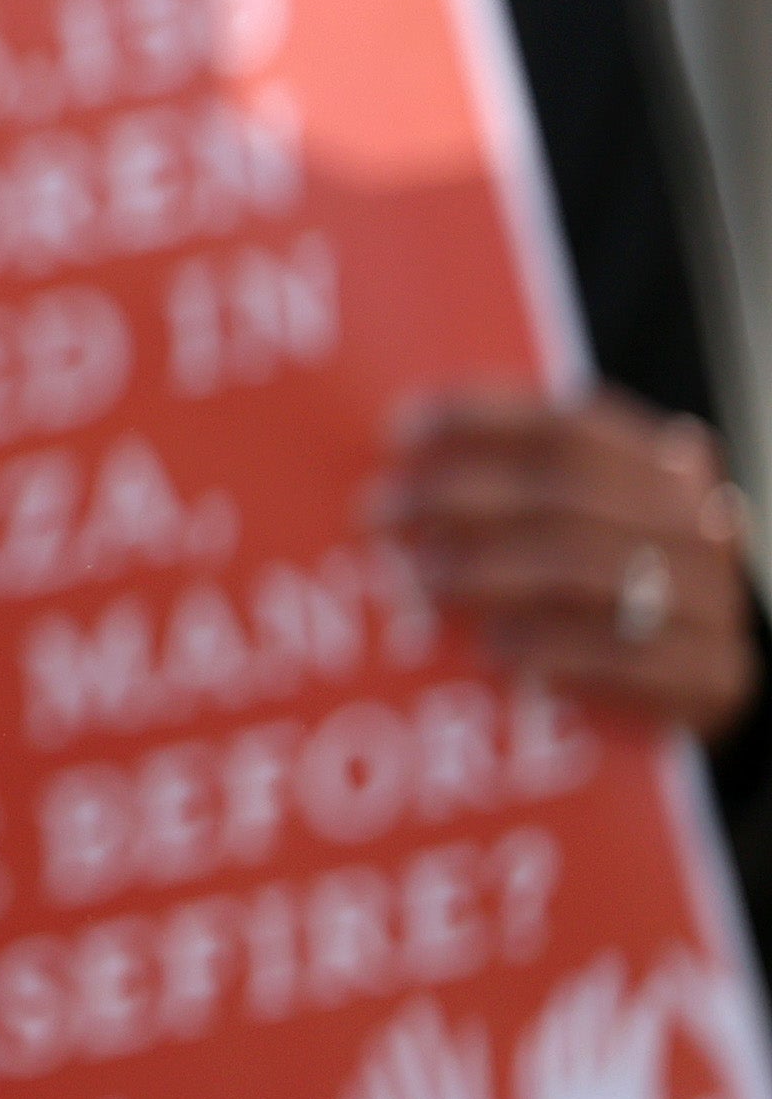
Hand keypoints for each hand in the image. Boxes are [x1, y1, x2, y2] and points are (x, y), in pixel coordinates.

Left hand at [373, 387, 756, 735]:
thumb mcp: (574, 521)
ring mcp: (717, 600)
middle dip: (462, 496)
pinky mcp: (716, 676)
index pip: (570, 426)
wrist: (696, 678)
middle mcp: (701, 524)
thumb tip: (401, 457)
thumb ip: (518, 484)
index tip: (400, 434)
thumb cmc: (604, 587)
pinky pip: (627, 658)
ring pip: (592, 568)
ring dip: (491, 573)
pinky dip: (551, 650)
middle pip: (571, 490)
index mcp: (668, 466)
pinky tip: (492, 652)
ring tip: (423, 585)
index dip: (481, 420)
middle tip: (382, 515)